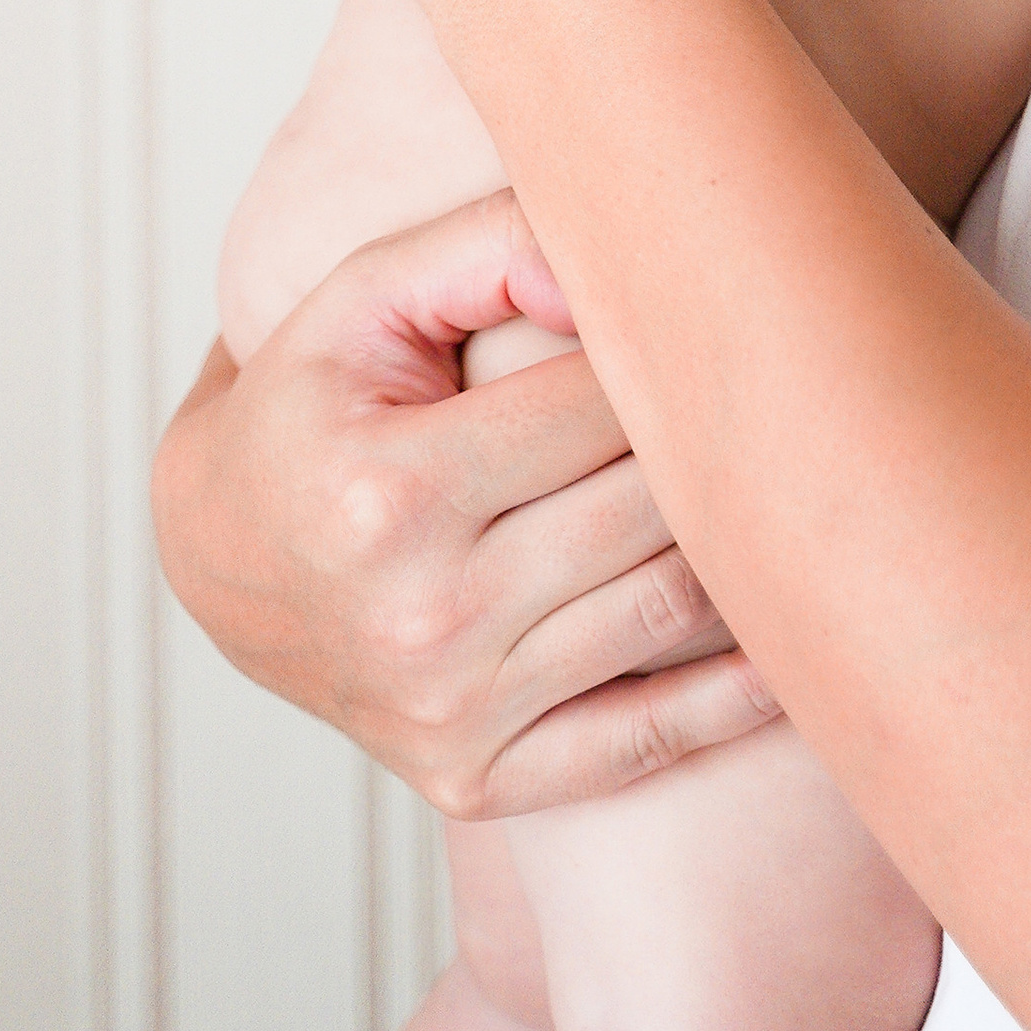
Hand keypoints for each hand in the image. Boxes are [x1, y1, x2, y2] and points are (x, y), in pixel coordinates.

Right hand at [151, 193, 778, 813]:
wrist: (218, 561)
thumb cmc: (310, 403)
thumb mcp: (364, 297)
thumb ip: (487, 249)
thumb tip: (613, 265)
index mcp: (388, 490)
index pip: (598, 403)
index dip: (672, 346)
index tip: (727, 307)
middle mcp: (421, 616)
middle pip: (648, 506)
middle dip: (727, 435)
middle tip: (799, 380)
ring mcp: (454, 713)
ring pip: (670, 611)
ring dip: (754, 544)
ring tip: (812, 474)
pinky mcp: (478, 781)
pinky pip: (649, 741)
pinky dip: (743, 693)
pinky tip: (801, 630)